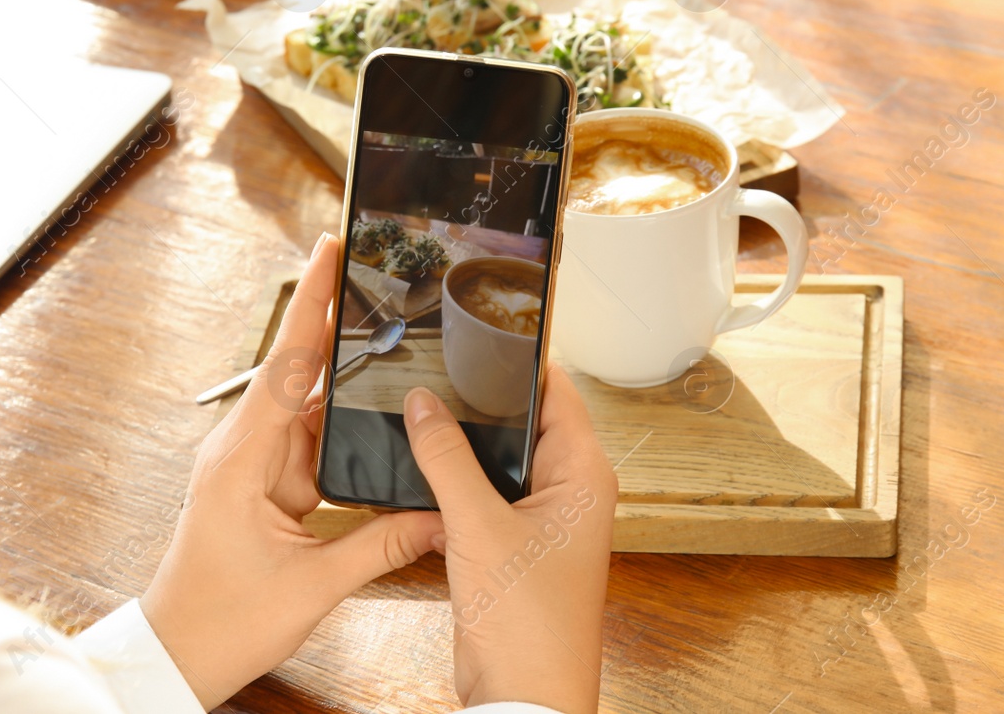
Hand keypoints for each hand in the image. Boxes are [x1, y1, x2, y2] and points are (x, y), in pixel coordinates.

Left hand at [141, 234, 442, 708]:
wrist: (176, 656)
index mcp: (243, 457)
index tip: (327, 250)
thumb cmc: (223, 621)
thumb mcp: (313, 585)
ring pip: (310, 405)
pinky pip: (309, 440)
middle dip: (338, 323)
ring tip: (393, 340)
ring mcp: (252, 464)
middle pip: (300, 369)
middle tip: (378, 276)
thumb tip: (441, 516)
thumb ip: (383, 543)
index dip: (310, 303)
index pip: (286, 363)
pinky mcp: (262, 484)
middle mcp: (244, 448)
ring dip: (347, 382)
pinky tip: (376, 413)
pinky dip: (342, 426)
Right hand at [403, 365, 616, 713]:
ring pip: (498, 457)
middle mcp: (569, 489)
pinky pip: (482, 492)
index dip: (521, 357)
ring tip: (419, 406)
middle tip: (435, 362)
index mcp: (583, 473)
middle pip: (523, 418)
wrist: (522, 698)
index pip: (556, 389)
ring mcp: (540, 517)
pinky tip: (421, 464)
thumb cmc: (530, 626)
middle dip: (480, 397)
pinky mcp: (512, 542)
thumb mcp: (477, 527)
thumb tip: (421, 404)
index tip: (482, 327)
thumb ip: (445, 458)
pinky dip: (455, 479)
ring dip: (464, 441)